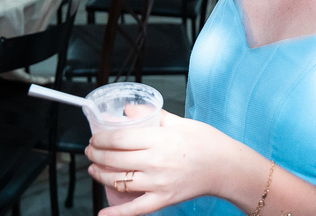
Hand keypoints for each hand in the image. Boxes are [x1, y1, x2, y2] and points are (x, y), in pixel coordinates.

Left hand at [85, 111, 228, 215]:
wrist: (225, 167)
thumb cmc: (204, 142)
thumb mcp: (177, 121)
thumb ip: (150, 115)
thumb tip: (127, 110)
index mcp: (158, 139)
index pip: (119, 139)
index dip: (101, 139)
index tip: (94, 138)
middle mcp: (156, 162)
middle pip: (115, 159)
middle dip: (96, 155)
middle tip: (90, 151)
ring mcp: (158, 183)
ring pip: (120, 181)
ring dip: (100, 175)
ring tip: (94, 169)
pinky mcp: (163, 200)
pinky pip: (136, 209)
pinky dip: (117, 213)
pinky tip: (103, 213)